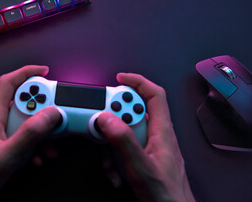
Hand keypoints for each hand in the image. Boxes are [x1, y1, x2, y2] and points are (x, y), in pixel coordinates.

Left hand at [0, 65, 60, 201]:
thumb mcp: (8, 155)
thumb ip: (30, 133)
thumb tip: (50, 114)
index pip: (8, 83)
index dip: (26, 73)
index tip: (44, 72)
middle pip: (21, 104)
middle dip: (41, 111)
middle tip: (53, 118)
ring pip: (23, 124)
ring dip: (39, 133)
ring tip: (48, 146)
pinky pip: (19, 139)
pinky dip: (32, 146)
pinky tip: (36, 158)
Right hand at [97, 73, 194, 201]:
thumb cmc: (166, 194)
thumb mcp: (140, 166)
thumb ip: (123, 141)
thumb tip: (107, 118)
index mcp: (162, 131)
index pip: (154, 95)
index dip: (138, 82)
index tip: (119, 79)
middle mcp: (156, 134)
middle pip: (134, 112)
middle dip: (115, 118)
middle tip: (103, 125)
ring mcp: (149, 146)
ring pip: (125, 132)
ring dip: (112, 144)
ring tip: (111, 161)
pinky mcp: (143, 156)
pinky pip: (125, 147)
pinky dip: (115, 157)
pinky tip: (116, 172)